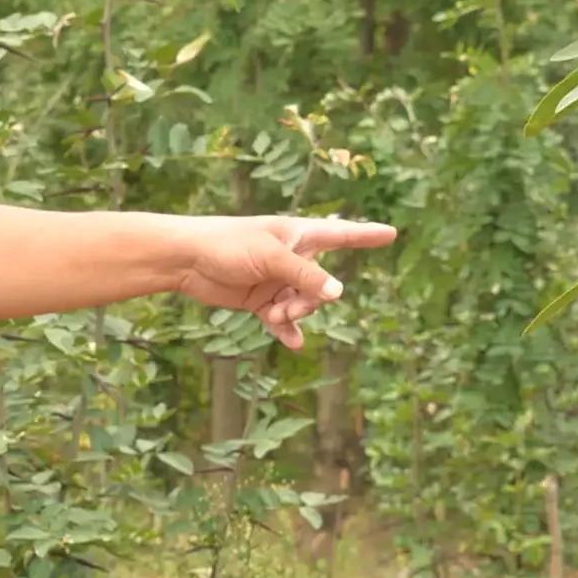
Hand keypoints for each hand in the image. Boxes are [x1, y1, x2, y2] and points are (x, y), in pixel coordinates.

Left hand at [168, 215, 396, 345]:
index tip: (391, 233)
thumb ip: (305, 275)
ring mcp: (277, 280)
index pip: (341, 234)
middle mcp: (292, 257)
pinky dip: (287, 330)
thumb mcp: (271, 257)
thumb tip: (338, 293)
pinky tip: (294, 344)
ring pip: (303, 304)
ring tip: (275, 317)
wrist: (186, 259)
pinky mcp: (260, 299)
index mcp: (299, 235)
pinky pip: (283, 320)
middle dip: (311, 300)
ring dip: (294, 315)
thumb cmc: (227, 244)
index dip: (366, 234)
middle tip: (289, 308)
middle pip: (322, 284)